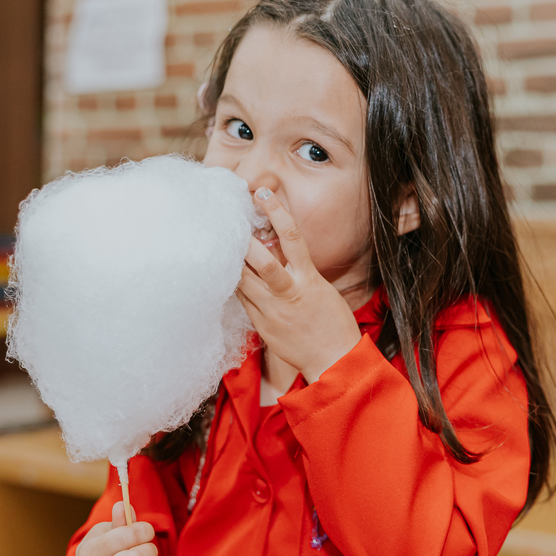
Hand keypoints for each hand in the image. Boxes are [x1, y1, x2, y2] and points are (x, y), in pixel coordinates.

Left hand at [237, 188, 363, 383]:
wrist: (334, 361)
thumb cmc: (333, 322)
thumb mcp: (320, 289)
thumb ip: (299, 270)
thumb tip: (274, 248)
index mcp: (309, 280)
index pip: (291, 238)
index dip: (277, 212)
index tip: (263, 194)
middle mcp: (289, 294)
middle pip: (260, 261)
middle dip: (244, 240)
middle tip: (230, 219)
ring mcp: (273, 312)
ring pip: (244, 281)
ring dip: (233, 261)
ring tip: (221, 243)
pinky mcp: (262, 326)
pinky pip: (243, 300)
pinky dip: (235, 285)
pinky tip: (226, 274)